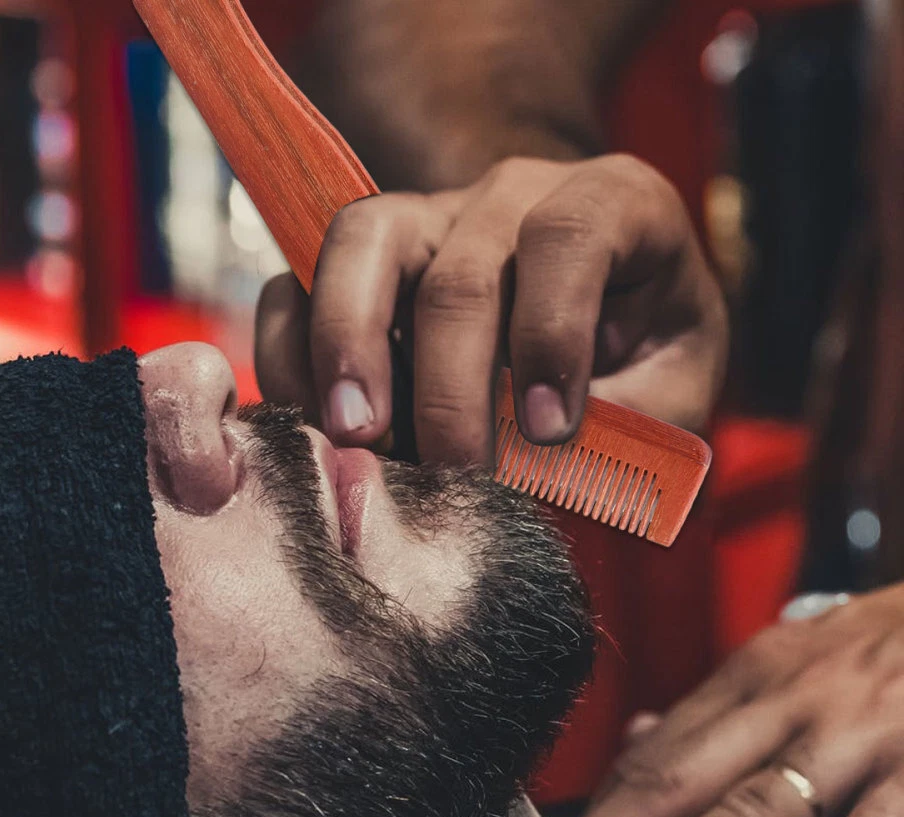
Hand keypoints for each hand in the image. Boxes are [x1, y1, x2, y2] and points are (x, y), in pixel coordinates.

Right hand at [255, 154, 727, 466]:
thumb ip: (633, 417)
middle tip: (450, 470)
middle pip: (460, 271)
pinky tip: (310, 419)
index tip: (549, 433)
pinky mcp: (366, 260)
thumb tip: (538, 464)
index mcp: (611, 204)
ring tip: (355, 434)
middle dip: (448, 385)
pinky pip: (302, 278)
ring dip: (347, 345)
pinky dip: (293, 348)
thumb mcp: (675, 384)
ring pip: (361, 243)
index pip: (569, 237)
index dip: (552, 335)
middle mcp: (512, 194)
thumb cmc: (646, 353)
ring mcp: (429, 217)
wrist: (597, 317)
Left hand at [567, 583, 903, 816]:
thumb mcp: (788, 657)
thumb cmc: (875, 650)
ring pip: (759, 807)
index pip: (656, 755)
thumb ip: (717, 708)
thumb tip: (638, 740)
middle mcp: (786, 703)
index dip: (603, 813)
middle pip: (683, 778)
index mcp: (748, 680)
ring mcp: (853, 735)